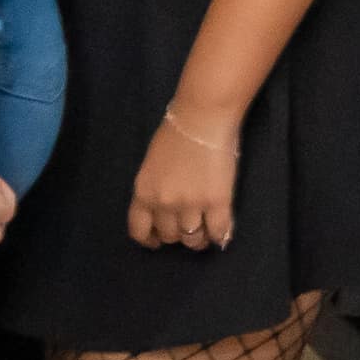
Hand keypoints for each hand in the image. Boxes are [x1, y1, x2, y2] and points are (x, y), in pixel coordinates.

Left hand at [131, 102, 240, 250]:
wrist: (202, 117)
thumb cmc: (175, 133)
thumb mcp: (152, 165)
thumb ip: (155, 189)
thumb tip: (165, 210)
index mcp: (144, 192)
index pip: (139, 230)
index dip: (149, 240)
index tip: (157, 241)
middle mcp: (164, 203)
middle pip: (170, 236)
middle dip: (177, 235)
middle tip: (187, 226)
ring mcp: (191, 205)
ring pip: (192, 239)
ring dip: (198, 238)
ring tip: (204, 230)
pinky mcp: (217, 202)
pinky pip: (217, 232)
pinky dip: (219, 235)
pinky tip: (220, 229)